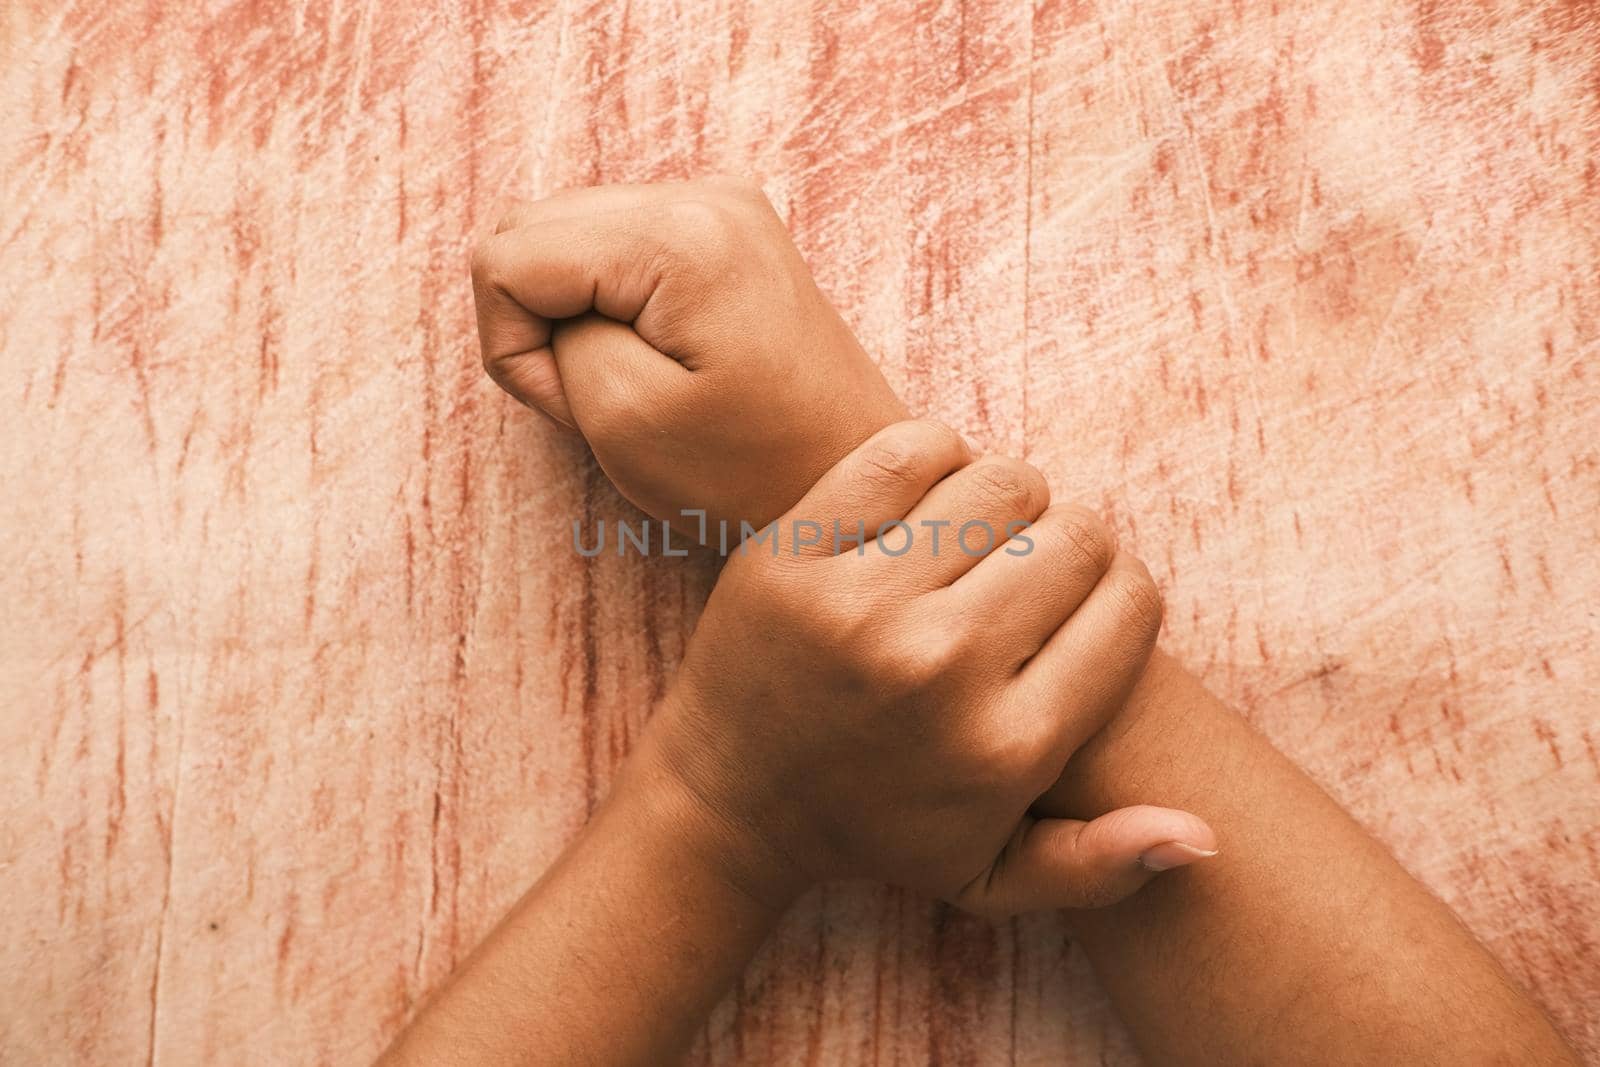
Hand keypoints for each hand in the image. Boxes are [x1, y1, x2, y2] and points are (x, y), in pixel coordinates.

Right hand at [472, 177, 904, 532]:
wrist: (854, 479)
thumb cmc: (750, 472)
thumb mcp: (622, 418)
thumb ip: (546, 333)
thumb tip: (530, 284)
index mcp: (678, 235)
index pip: (507, 257)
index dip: (515, 345)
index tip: (577, 406)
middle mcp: (703, 193)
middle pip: (530, 229)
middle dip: (537, 322)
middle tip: (597, 396)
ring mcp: (719, 203)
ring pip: (564, 235)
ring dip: (569, 313)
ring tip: (631, 379)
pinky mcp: (725, 227)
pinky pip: (612, 246)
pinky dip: (606, 303)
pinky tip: (653, 355)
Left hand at [638, 421, 1215, 916]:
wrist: (727, 801)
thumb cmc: (873, 832)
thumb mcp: (989, 880)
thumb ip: (1100, 865)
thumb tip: (1205, 835)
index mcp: (1006, 749)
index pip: (1128, 606)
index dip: (1124, 587)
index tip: (1091, 598)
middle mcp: (941, 671)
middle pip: (1074, 534)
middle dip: (1073, 538)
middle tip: (1033, 564)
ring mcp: (861, 606)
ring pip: (1000, 481)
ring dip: (1007, 496)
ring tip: (981, 534)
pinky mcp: (794, 552)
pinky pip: (907, 452)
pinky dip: (935, 459)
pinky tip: (926, 501)